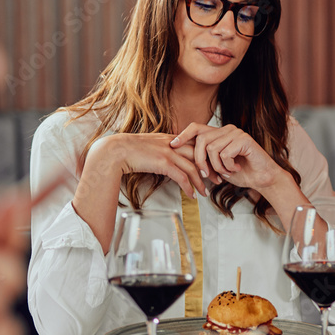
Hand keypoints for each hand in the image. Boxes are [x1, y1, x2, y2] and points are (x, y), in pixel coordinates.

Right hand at [86, 131, 207, 197]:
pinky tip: (193, 195)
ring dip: (202, 183)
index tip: (214, 167)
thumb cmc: (130, 150)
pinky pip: (181, 177)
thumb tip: (172, 161)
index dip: (207, 157)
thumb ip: (164, 150)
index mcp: (171, 138)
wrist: (116, 150)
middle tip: (219, 179)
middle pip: (199, 156)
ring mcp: (168, 152)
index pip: (195, 146)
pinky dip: (189, 187)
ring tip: (207, 193)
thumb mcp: (151, 146)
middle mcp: (172, 143)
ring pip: (193, 168)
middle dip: (211, 169)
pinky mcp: (163, 162)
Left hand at [171, 122, 287, 194]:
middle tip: (208, 175)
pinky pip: (225, 154)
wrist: (262, 179)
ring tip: (226, 173)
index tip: (173, 145)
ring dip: (217, 167)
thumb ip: (204, 159)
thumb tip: (182, 158)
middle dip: (200, 161)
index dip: (183, 135)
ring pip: (212, 149)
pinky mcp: (244, 139)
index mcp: (219, 133)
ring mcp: (236, 133)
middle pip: (201, 140)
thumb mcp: (217, 166)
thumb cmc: (241, 173)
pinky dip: (228, 166)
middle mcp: (227, 129)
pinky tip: (236, 169)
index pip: (196, 128)